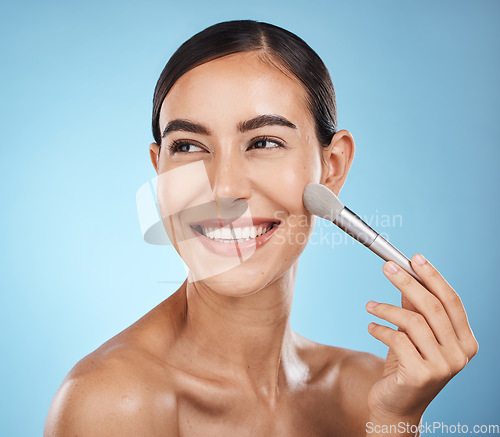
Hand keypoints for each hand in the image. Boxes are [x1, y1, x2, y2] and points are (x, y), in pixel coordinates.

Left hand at [365, 253, 478, 422]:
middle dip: (408, 281)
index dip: (433, 277)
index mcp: (465, 341)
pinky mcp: (420, 375)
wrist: (396, 406)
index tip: (414, 258)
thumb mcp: (414, 335)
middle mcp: (460, 354)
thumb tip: (407, 275)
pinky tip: (371, 327)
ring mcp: (443, 366)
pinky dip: (380, 329)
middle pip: (433, 306)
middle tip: (387, 268)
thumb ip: (415, 308)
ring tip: (370, 306)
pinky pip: (397, 339)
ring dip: (386, 308)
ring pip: (413, 321)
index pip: (452, 301)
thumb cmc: (406, 366)